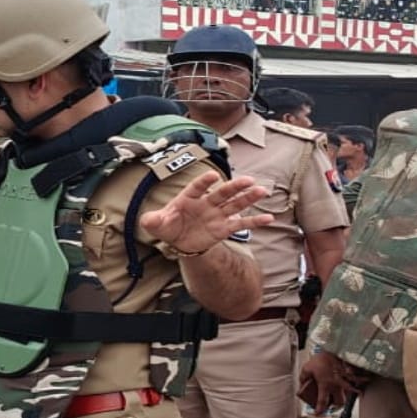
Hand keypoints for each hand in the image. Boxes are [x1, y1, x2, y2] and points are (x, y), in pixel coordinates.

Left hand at [140, 172, 274, 255]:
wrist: (179, 241)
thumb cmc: (168, 226)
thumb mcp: (157, 224)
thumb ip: (153, 220)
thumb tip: (147, 220)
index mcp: (189, 198)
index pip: (197, 188)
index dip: (204, 182)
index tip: (213, 176)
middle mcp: (206, 203)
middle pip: (222, 193)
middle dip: (235, 187)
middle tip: (248, 179)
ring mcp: (217, 215)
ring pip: (235, 204)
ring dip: (248, 198)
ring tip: (262, 191)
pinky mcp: (224, 228)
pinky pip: (241, 224)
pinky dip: (255, 221)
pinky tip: (269, 219)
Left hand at [298, 350, 363, 410]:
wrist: (335, 347)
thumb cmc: (322, 357)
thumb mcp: (307, 367)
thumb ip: (304, 377)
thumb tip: (302, 382)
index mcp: (325, 384)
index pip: (322, 402)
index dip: (320, 410)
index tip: (318, 413)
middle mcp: (336, 385)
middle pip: (339, 403)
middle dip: (335, 407)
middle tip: (331, 405)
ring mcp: (345, 380)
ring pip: (349, 396)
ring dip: (346, 398)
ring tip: (341, 397)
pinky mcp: (350, 374)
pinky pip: (357, 383)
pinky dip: (359, 385)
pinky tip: (360, 385)